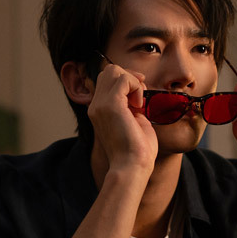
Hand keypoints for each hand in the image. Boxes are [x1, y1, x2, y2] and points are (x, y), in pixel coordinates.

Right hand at [88, 61, 157, 175]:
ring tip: (139, 102)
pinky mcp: (110, 105)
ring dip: (132, 81)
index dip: (126, 82)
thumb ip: (130, 107)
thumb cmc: (136, 151)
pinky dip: (135, 86)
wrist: (131, 167)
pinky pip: (123, 79)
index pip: (106, 80)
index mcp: (99, 110)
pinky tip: (139, 105)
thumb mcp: (132, 122)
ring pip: (113, 70)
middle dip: (129, 77)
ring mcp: (100, 105)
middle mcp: (95, 106)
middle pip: (108, 71)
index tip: (139, 96)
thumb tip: (137, 94)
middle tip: (140, 97)